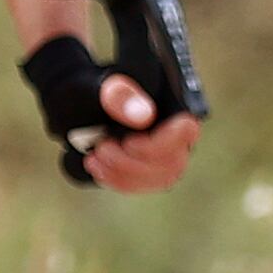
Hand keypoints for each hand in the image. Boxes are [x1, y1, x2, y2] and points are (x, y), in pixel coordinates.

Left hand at [20, 34, 195, 190]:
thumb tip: (144, 115)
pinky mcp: (154, 169)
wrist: (87, 103)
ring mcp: (169, 152)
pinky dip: (120, 181)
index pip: (186, 130)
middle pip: (173, 161)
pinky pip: (146, 185)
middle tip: (103, 148)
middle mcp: (179, 130)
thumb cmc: (100, 90)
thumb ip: (121, 96)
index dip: (160, 143)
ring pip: (160, 178)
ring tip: (96, 157)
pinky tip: (99, 168)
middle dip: (133, 162)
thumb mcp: (104, 87)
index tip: (129, 142)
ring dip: (125, 174)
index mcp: (175, 103)